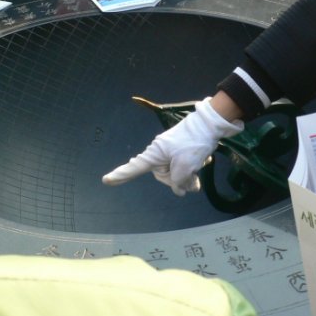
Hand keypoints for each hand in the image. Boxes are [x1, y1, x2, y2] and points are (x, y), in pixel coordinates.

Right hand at [102, 97, 243, 195]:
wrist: (210, 124)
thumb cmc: (193, 144)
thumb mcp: (186, 167)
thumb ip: (180, 182)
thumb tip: (182, 190)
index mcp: (155, 153)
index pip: (135, 167)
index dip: (121, 175)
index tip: (106, 180)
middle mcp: (159, 152)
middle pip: (163, 175)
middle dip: (178, 179)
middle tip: (194, 172)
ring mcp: (169, 151)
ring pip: (175, 172)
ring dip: (188, 173)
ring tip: (201, 164)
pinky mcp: (179, 150)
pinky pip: (182, 165)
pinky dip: (192, 167)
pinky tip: (203, 161)